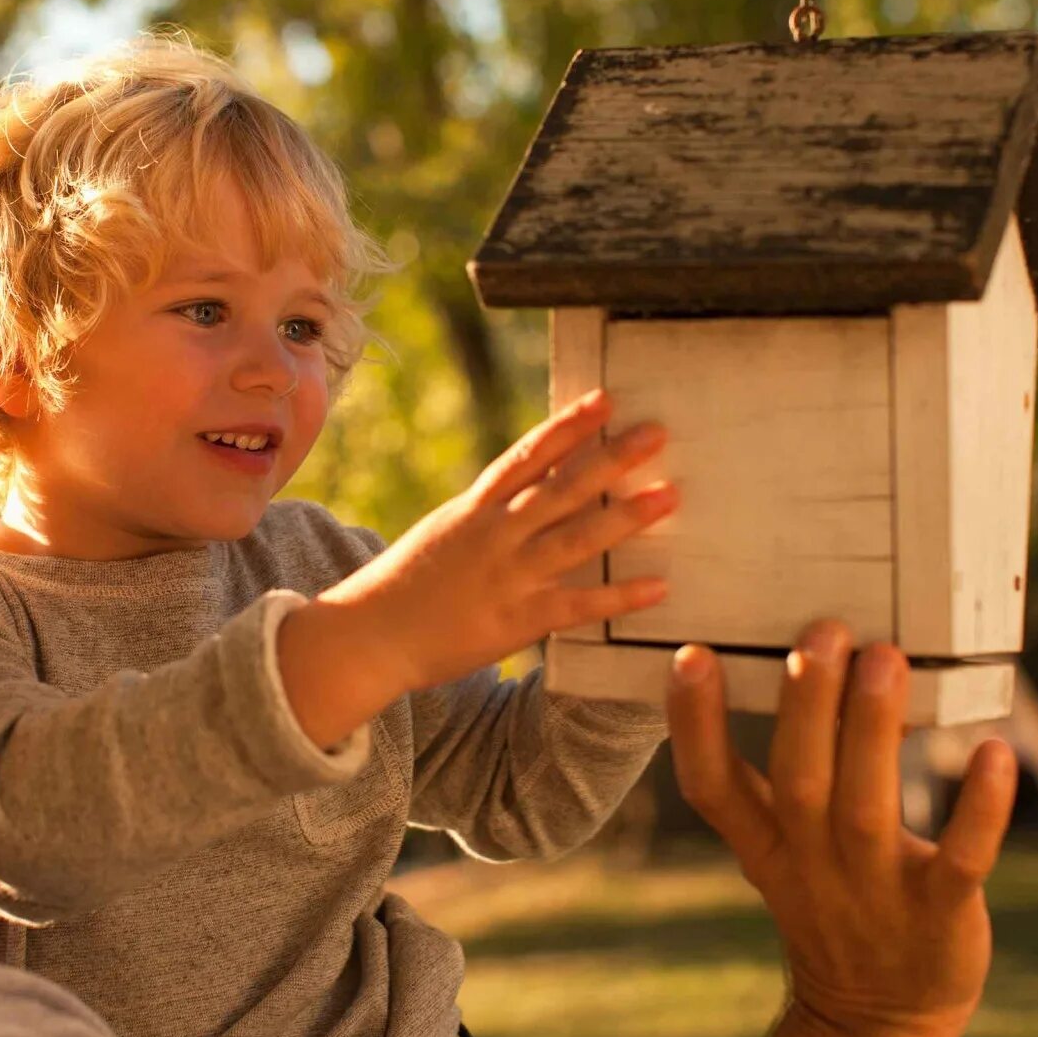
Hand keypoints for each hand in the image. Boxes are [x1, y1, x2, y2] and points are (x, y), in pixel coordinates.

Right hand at [277, 389, 673, 745]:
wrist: (367, 637)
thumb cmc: (403, 587)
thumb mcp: (442, 534)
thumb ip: (485, 515)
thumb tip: (528, 491)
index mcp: (475, 509)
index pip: (527, 455)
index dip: (569, 426)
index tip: (605, 399)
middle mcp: (494, 535)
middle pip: (561, 488)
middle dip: (611, 458)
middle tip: (657, 433)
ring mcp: (506, 577)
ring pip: (575, 539)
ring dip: (626, 517)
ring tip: (670, 496)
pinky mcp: (515, 621)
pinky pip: (577, 605)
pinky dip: (618, 596)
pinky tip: (658, 587)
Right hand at [665, 622, 1017, 1036]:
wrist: (880, 1015)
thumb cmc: (832, 901)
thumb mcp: (779, 850)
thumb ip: (777, 774)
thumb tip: (786, 665)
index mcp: (766, 846)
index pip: (712, 787)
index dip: (695, 725)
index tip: (692, 655)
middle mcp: (812, 864)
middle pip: (798, 782)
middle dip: (806, 706)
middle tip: (821, 634)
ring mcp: (876, 890)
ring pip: (868, 807)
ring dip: (873, 731)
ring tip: (884, 659)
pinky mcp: (942, 914)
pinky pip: (961, 859)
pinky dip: (980, 810)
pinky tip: (994, 752)